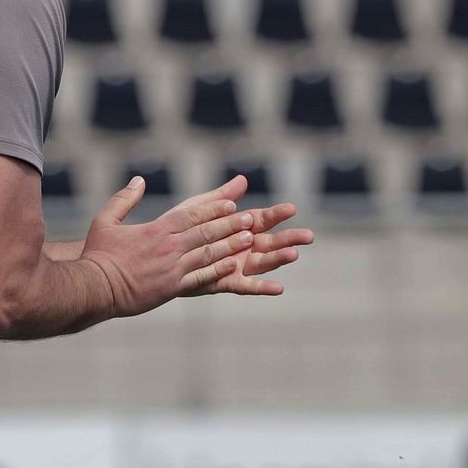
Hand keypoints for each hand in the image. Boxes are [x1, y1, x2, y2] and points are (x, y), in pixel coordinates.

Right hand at [79, 174, 263, 317]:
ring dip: (230, 245)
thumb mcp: (105, 220)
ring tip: (249, 239)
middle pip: (205, 233)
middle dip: (230, 225)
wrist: (95, 288)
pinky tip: (233, 266)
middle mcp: (168, 248)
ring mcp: (172, 269)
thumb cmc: (98, 254)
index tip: (231, 204)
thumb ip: (124, 199)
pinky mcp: (172, 288)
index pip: (191, 216)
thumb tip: (139, 180)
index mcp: (156, 230)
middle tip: (251, 219)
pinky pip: (201, 277)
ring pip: (208, 254)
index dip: (213, 209)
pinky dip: (218, 270)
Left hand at [174, 176, 312, 297]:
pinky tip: (279, 289)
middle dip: (289, 238)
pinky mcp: (227, 282)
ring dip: (278, 259)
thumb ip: (219, 198)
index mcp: (238, 227)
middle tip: (308, 235)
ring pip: (263, 262)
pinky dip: (262, 287)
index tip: (292, 208)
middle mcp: (243, 246)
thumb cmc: (179, 229)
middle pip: (270, 241)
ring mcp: (238, 265)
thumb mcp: (198, 210)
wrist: (158, 257)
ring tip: (293, 254)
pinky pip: (247, 286)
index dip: (276, 214)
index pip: (262, 219)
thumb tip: (242, 179)